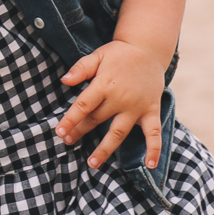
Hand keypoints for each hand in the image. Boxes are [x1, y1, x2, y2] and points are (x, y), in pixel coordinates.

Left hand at [56, 42, 165, 170]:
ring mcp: (137, 107)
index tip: (59, 132)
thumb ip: (81, 68)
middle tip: (67, 142)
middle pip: (96, 120)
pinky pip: (154, 132)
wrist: (148, 49)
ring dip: (105, 149)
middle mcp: (121, 98)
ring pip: (119, 133)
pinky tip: (150, 165)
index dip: (70, 120)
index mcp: (105, 84)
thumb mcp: (98, 55)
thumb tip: (64, 81)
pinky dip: (154, 149)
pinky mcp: (151, 110)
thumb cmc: (119, 54)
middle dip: (80, 132)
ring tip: (92, 163)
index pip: (84, 105)